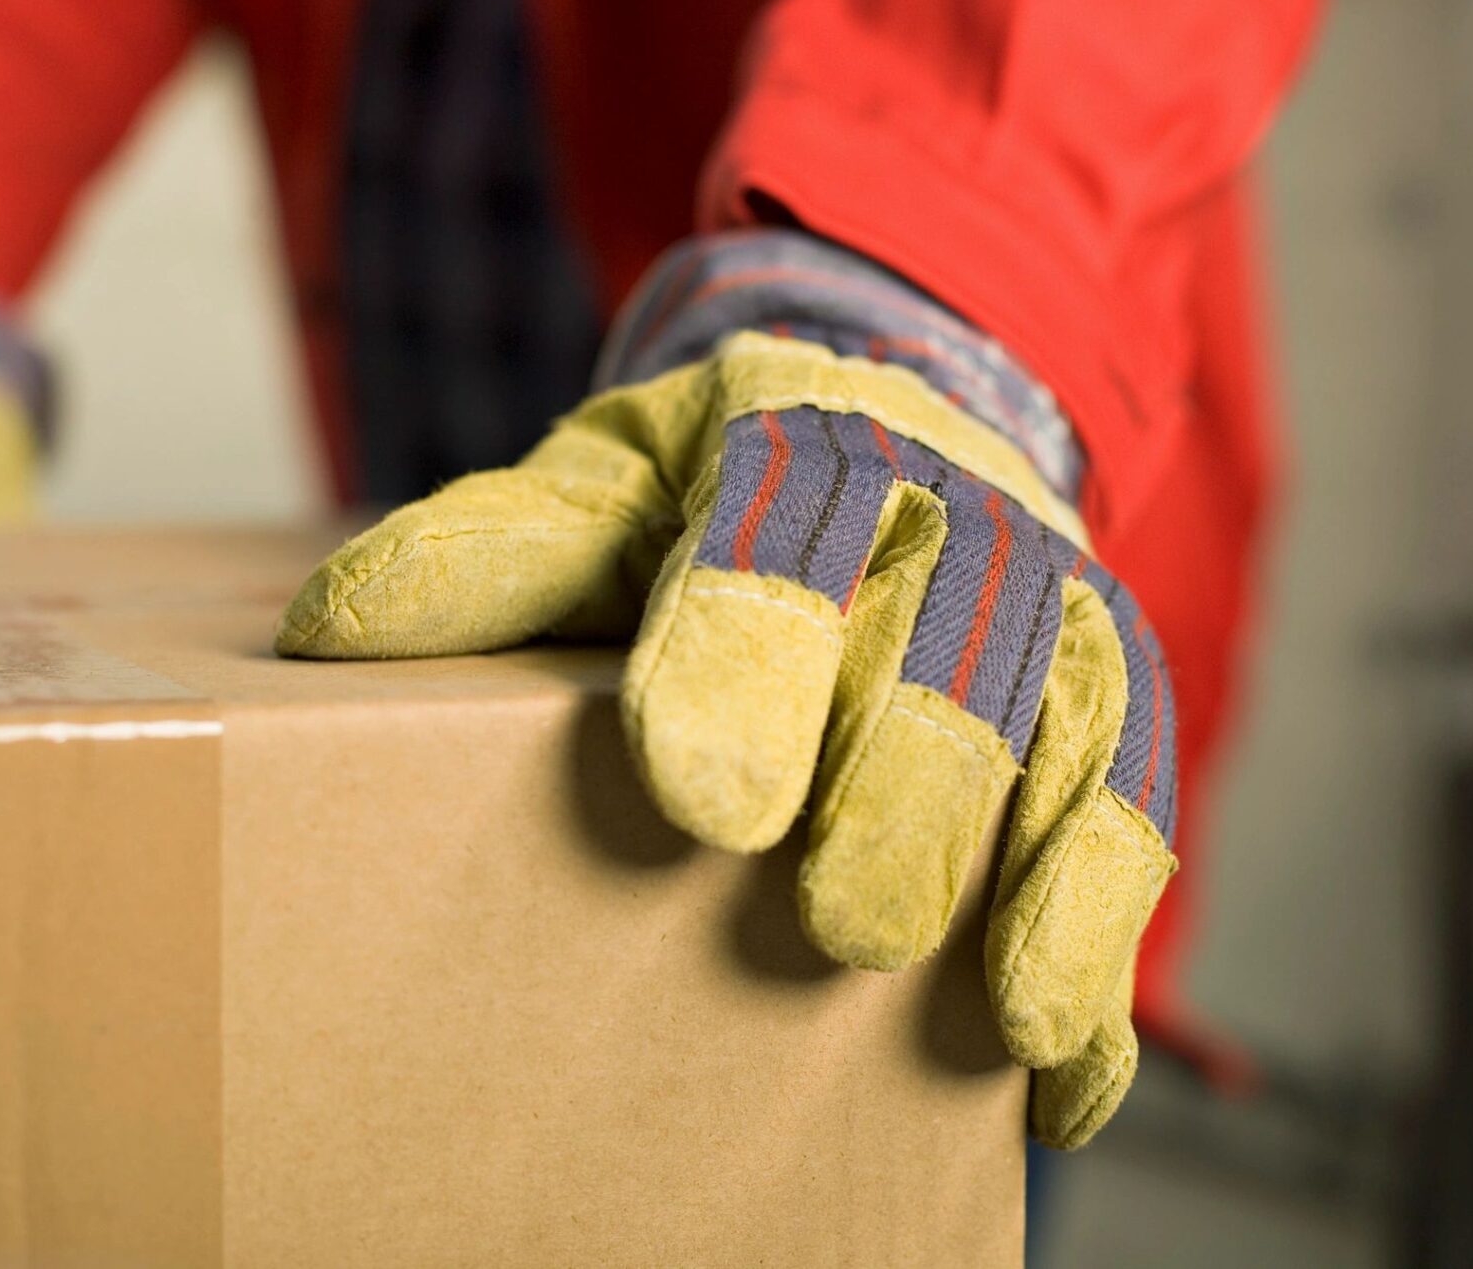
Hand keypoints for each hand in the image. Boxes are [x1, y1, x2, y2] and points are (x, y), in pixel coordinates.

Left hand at [278, 332, 1176, 1147]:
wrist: (896, 403)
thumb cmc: (723, 479)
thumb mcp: (603, 484)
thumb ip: (501, 549)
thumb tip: (336, 633)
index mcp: (800, 445)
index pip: (779, 535)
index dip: (747, 659)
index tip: (705, 800)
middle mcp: (948, 514)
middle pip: (951, 644)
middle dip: (912, 788)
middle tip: (845, 927)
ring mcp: (1046, 599)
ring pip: (1071, 724)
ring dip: (1052, 874)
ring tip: (1015, 1020)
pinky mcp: (1108, 684)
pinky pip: (1136, 795)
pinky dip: (1111, 932)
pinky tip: (1073, 1070)